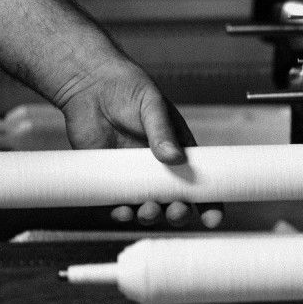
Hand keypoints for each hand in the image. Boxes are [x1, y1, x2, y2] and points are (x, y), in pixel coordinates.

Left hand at [56, 56, 223, 228]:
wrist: (90, 84)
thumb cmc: (127, 88)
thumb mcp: (152, 106)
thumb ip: (162, 132)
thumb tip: (173, 158)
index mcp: (179, 149)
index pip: (201, 181)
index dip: (210, 203)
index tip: (212, 219)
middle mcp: (159, 167)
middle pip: (175, 201)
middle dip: (178, 213)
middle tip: (174, 212)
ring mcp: (134, 174)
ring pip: (148, 207)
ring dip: (150, 215)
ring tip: (146, 211)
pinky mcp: (110, 177)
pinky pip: (118, 203)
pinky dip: (121, 213)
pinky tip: (121, 212)